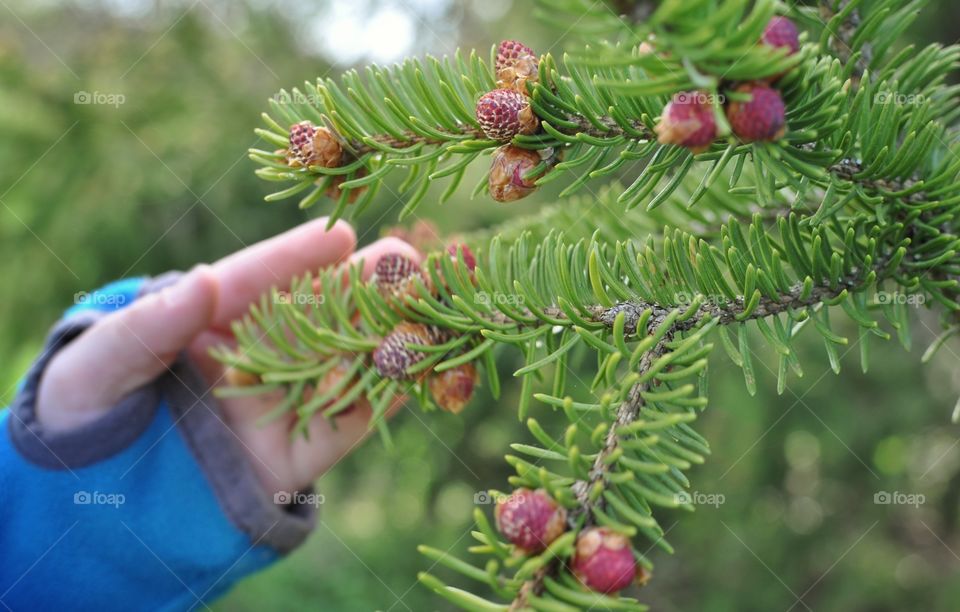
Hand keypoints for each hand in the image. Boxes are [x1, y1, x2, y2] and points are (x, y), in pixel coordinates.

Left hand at [36, 218, 418, 493]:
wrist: (98, 510)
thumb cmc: (83, 417)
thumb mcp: (97, 367)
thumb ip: (147, 328)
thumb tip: (205, 283)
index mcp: (207, 323)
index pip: (256, 281)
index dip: (297, 256)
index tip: (340, 234)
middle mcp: (255, 356)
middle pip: (316, 313)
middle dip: (364, 286)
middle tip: (407, 262)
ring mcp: (280, 404)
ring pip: (343, 362)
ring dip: (386, 336)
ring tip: (426, 310)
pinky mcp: (298, 455)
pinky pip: (349, 423)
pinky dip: (384, 397)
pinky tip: (417, 371)